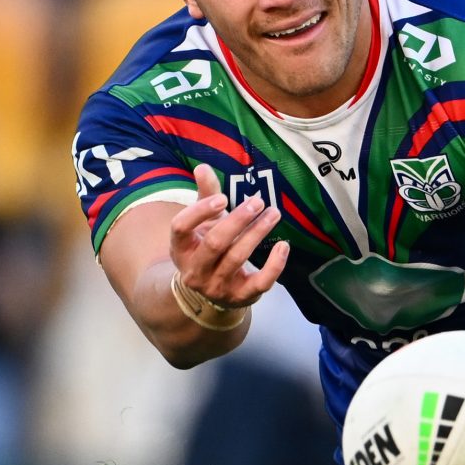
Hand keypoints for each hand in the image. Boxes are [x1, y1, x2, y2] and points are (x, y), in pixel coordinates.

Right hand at [167, 162, 288, 309]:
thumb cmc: (207, 247)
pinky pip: (260, 282)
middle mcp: (195, 270)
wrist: (209, 293)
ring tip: (274, 213)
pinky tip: (284, 245)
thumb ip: (206, 195)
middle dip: (238, 221)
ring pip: (237, 258)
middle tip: (258, 201)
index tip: (223, 198)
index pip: (181, 227)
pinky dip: (274, 265)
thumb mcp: (203, 223)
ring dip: (257, 233)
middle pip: (214, 244)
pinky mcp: (240, 297)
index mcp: (180, 248)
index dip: (200, 212)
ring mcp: (217, 287)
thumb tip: (203, 167)